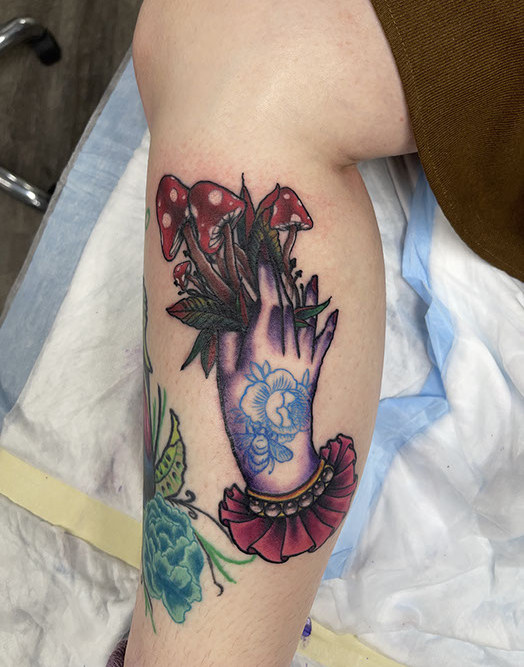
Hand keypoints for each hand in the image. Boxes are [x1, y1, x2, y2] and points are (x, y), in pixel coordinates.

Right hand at [218, 259, 337, 494]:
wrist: (279, 457)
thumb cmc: (244, 421)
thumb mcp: (225, 383)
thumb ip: (229, 345)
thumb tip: (230, 316)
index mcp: (261, 349)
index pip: (267, 303)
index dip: (266, 278)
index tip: (262, 256)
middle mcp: (287, 349)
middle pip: (288, 306)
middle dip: (284, 280)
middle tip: (282, 257)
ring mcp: (304, 361)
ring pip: (307, 320)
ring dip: (309, 297)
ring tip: (311, 276)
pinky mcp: (314, 375)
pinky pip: (323, 345)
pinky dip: (328, 327)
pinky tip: (333, 313)